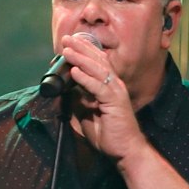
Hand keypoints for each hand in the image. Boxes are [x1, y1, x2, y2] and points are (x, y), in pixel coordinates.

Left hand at [60, 33, 148, 160]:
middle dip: (81, 48)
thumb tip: (64, 90)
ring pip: (98, 70)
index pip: (97, 63)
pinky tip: (74, 71)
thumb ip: (77, 99)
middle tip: (66, 38)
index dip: (84, 51)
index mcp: (109, 87)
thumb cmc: (108, 134)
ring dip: (81, 58)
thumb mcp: (85, 114)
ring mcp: (116, 93)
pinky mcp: (115, 102)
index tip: (68, 45)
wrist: (124, 150)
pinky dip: (85, 78)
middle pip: (98, 60)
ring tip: (67, 50)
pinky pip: (98, 87)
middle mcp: (115, 86)